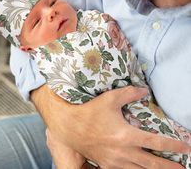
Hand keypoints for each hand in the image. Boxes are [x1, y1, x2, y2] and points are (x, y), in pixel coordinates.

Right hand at [32, 85, 189, 168]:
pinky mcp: (106, 165)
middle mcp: (123, 152)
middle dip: (169, 166)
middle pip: (152, 163)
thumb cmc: (91, 112)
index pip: (156, 142)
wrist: (71, 127)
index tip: (185, 147)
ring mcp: (115, 161)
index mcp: (126, 135)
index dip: (173, 145)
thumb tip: (144, 90)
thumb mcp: (110, 99)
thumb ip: (129, 93)